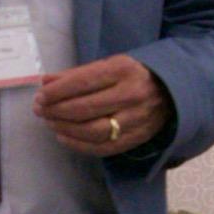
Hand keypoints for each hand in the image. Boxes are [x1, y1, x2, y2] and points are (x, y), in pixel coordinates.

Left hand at [35, 54, 169, 161]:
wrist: (173, 92)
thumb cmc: (133, 75)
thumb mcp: (109, 65)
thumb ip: (77, 74)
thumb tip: (45, 82)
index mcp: (122, 70)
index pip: (82, 82)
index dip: (57, 92)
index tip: (40, 96)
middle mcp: (130, 95)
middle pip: (85, 108)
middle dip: (56, 110)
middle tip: (40, 110)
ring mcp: (135, 119)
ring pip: (92, 131)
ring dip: (65, 128)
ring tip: (50, 123)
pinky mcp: (136, 138)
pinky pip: (103, 148)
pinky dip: (79, 145)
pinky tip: (64, 137)